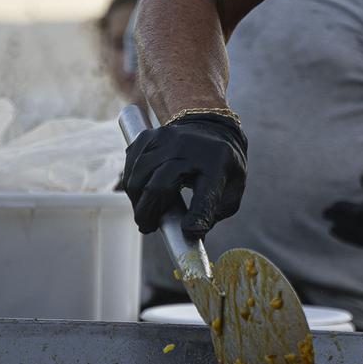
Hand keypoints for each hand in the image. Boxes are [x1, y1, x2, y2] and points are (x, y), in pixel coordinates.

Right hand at [118, 113, 247, 239]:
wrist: (210, 128)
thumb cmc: (220, 167)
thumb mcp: (231, 191)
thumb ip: (213, 214)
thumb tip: (189, 235)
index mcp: (217, 163)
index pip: (205, 196)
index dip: (197, 218)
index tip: (188, 232)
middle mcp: (189, 148)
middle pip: (158, 187)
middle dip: (148, 214)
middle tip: (149, 227)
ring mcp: (165, 139)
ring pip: (138, 178)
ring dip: (137, 201)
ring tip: (146, 211)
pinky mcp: (148, 137)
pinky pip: (131, 166)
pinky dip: (132, 184)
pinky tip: (142, 192)